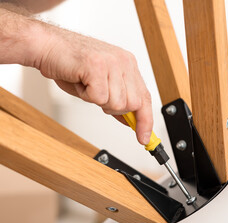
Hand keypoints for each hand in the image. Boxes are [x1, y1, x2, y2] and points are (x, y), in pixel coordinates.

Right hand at [34, 25, 152, 144]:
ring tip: (87, 85)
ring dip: (98, 101)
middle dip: (113, 109)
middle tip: (96, 94)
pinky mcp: (97, 66)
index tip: (144, 137)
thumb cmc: (71, 64)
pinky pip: (99, 98)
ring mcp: (112, 63)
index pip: (145, 98)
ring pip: (117, 103)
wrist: (47, 46)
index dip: (145, 120)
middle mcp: (124, 62)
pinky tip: (80, 82)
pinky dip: (86, 96)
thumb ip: (118, 101)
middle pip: (133, 104)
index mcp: (128, 64)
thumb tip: (130, 121)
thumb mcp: (101, 84)